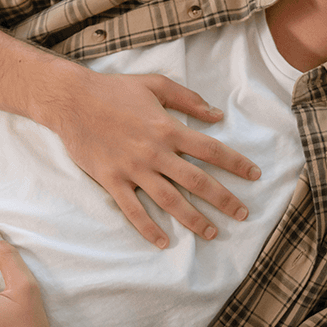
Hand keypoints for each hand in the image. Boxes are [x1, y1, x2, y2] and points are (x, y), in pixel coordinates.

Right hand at [45, 71, 260, 247]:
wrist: (72, 100)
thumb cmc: (115, 89)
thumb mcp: (155, 84)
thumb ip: (188, 100)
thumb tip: (217, 115)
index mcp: (168, 128)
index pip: (211, 150)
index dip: (236, 163)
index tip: (254, 174)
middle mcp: (155, 152)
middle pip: (197, 181)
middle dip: (223, 199)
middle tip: (242, 214)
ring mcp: (133, 169)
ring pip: (170, 200)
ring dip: (193, 219)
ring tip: (211, 233)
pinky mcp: (112, 180)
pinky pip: (133, 210)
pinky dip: (148, 228)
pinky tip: (163, 242)